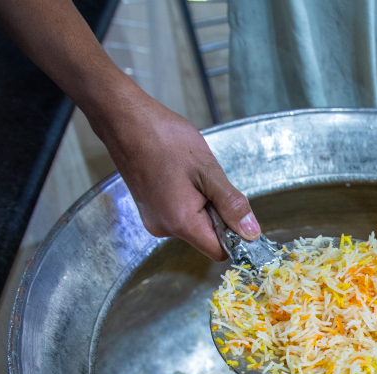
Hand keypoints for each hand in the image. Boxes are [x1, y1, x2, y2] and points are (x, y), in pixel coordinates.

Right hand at [0, 0, 258, 260]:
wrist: (124, 120)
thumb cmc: (164, 140)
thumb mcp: (208, 171)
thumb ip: (231, 205)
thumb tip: (251, 233)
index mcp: (181, 223)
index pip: (219, 251)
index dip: (235, 236)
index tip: (239, 212)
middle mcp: (164, 228)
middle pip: (206, 237)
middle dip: (218, 214)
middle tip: (210, 181)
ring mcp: (153, 219)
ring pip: (193, 223)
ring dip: (203, 204)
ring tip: (192, 173)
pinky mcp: (149, 208)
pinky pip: (179, 213)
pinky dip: (188, 198)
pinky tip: (181, 174)